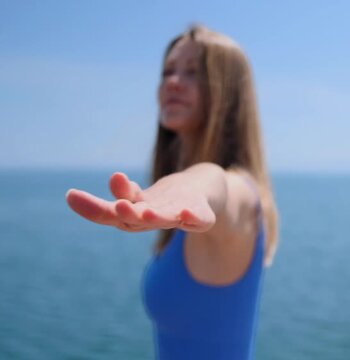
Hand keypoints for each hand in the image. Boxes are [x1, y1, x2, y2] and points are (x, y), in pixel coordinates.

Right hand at [66, 171, 215, 232]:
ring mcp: (178, 219)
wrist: (204, 199)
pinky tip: (186, 214)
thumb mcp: (142, 196)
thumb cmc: (166, 200)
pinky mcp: (203, 217)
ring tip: (146, 214)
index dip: (92, 207)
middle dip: (126, 213)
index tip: (72, 195)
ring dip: (155, 218)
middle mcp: (153, 220)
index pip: (109, 215)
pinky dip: (193, 219)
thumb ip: (125, 191)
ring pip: (164, 220)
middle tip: (118, 207)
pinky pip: (199, 220)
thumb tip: (116, 180)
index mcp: (134, 216)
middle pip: (135, 220)